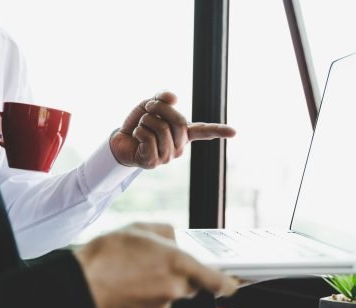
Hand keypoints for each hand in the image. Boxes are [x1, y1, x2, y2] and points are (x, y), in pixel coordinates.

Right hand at [74, 222, 237, 307]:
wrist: (81, 284)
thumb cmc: (108, 255)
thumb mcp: (140, 228)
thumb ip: (166, 232)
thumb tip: (174, 238)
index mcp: (179, 264)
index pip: (216, 281)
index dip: (228, 282)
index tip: (233, 282)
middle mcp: (174, 288)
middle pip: (191, 285)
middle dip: (182, 274)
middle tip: (160, 262)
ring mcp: (160, 305)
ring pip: (171, 294)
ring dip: (161, 283)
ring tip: (137, 269)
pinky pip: (155, 303)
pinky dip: (147, 294)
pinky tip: (130, 282)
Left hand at [110, 91, 235, 168]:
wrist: (121, 140)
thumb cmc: (140, 123)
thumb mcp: (151, 105)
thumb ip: (162, 98)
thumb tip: (174, 97)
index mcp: (184, 134)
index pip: (204, 131)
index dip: (219, 131)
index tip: (234, 132)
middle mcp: (179, 147)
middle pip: (179, 123)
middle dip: (160, 109)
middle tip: (148, 107)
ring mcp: (167, 157)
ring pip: (161, 129)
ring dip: (146, 120)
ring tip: (141, 125)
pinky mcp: (152, 163)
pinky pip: (148, 138)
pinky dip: (138, 130)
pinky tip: (136, 135)